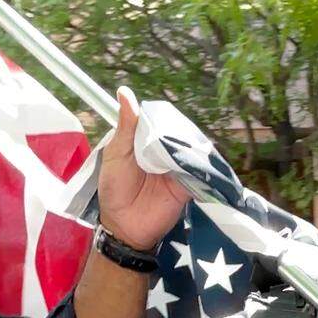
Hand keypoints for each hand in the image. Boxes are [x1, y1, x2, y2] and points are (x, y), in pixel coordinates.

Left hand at [97, 86, 190, 252]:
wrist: (124, 226)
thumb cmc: (114, 188)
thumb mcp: (116, 153)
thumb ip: (126, 126)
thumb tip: (125, 91)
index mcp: (145, 141)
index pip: (160, 122)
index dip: (166, 118)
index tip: (168, 116)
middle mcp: (163, 152)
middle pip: (179, 136)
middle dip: (183, 133)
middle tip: (182, 135)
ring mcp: (177, 169)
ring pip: (191, 153)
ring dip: (194, 149)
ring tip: (195, 147)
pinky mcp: (187, 187)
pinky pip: (199, 175)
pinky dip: (203, 168)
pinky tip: (203, 163)